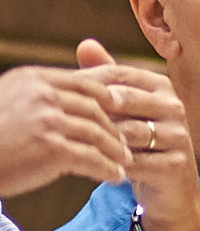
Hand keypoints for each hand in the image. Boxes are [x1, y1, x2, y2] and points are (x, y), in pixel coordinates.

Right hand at [0, 57, 135, 230]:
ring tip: (122, 163)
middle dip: (115, 128)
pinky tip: (112, 177)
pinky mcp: (53, 149)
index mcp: (29, 78)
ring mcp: (48, 120)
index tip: (116, 115)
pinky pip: (93, 159)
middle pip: (97, 107)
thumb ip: (31, 96)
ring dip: (115, 151)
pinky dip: (108, 169)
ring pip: (99, 133)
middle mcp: (41, 94)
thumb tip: (58, 102)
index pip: (84, 83)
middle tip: (124, 144)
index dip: (107, 100)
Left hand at [73, 39, 199, 230]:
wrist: (162, 187)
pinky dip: (105, 163)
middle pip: (121, 99)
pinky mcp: (175, 164)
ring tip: (65, 142)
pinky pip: (133, 161)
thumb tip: (85, 43)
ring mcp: (178, 135)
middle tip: (55, 119)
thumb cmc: (133, 139)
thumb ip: (103, 76)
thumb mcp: (119, 107)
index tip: (51, 94)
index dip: (82, 84)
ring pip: (125, 131)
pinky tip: (83, 164)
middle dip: (87, 110)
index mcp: (159, 86)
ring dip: (94, 138)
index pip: (116, 74)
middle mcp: (173, 106)